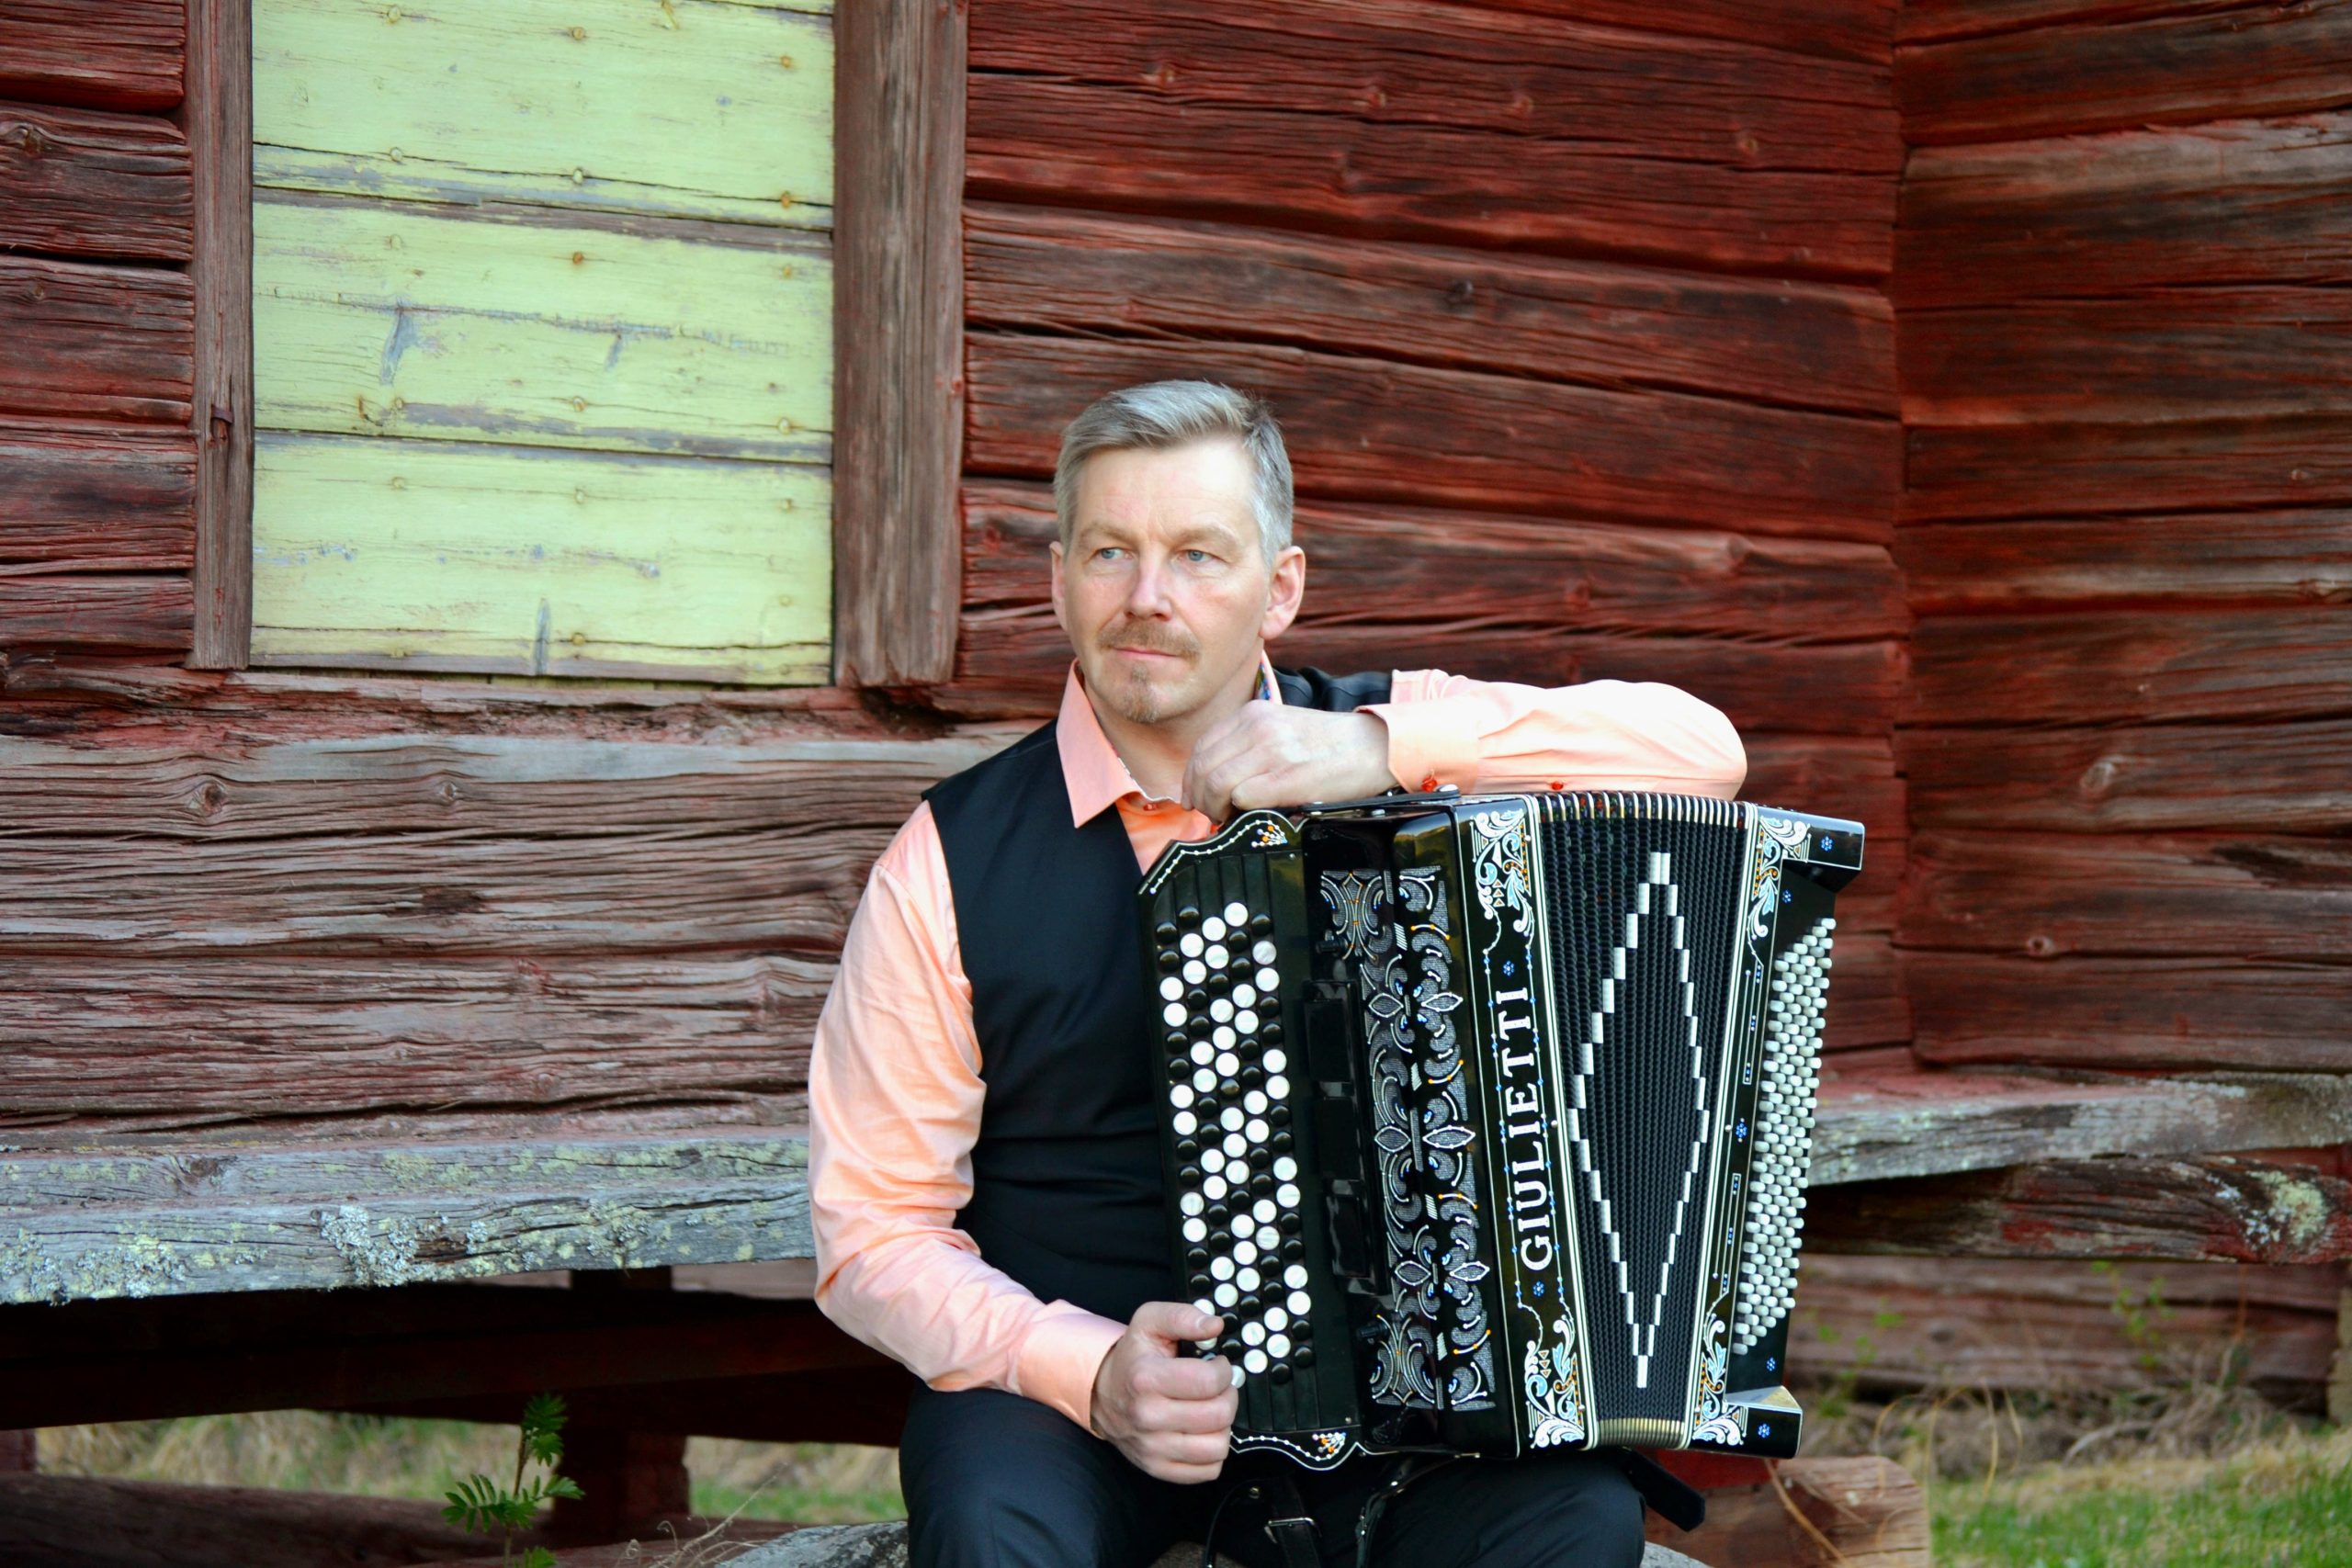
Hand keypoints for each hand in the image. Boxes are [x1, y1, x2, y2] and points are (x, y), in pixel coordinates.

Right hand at [1089, 1301, 1238, 1483]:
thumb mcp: (1149, 1322)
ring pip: (1217, 1447)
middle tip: (1216, 1387)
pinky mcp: (1159, 1468)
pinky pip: (1208, 1470)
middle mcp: (1148, 1417)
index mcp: (1146, 1379)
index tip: (1217, 1365)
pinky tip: (1201, 1432)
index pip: (1209, 1382)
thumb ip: (1183, 1316)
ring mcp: (1153, 1448)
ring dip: (1222, 1426)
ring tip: (1209, 1410)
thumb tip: (1214, 1325)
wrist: (1102, 1393)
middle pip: (1218, 1415)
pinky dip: (1212, 1452)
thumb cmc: (1132, 1358)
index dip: (1224, 1369)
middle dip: (1227, 1396)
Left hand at [1182, 705, 1395, 821]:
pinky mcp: (1286, 776)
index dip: (1192, 777)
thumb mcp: (1282, 728)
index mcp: (1253, 714)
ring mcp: (1271, 751)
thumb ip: (1249, 745)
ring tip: (1226, 817)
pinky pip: (1241, 797)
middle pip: (1203, 766)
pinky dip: (1237, 812)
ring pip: (1215, 783)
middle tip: (1210, 812)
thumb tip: (1215, 781)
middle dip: (1199, 796)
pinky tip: (1246, 817)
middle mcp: (1258, 727)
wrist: (1374, 747)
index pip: (1202, 747)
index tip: (1195, 796)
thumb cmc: (1330, 745)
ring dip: (1214, 807)